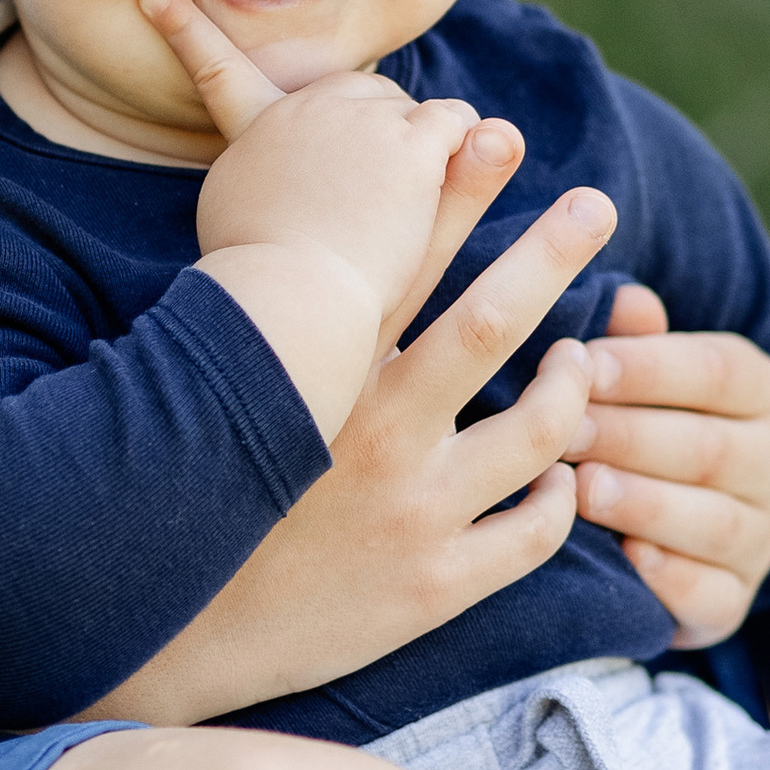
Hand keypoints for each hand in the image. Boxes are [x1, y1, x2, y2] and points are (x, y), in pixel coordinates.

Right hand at [89, 172, 623, 722]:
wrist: (173, 635)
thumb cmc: (201, 497)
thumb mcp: (237, 400)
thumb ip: (292, 334)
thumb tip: (320, 250)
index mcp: (324, 380)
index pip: (408, 261)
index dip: (457, 189)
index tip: (500, 134)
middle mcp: (376, 432)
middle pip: (493, 322)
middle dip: (552, 250)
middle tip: (597, 204)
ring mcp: (413, 511)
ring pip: (541, 432)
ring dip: (570, 389)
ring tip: (578, 365)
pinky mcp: (435, 585)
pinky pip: (536, 532)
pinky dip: (564, 497)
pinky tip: (564, 480)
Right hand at [148, 0, 481, 327]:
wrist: (290, 298)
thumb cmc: (258, 277)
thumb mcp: (232, 219)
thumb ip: (254, 175)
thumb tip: (267, 163)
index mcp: (259, 129)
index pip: (218, 69)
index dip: (184, 31)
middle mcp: (307, 108)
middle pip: (363, 92)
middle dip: (378, 134)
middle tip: (371, 201)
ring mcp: (362, 119)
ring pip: (415, 112)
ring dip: (420, 155)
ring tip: (394, 218)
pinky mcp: (410, 143)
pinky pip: (454, 122)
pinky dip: (462, 147)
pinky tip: (440, 186)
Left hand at [567, 283, 769, 647]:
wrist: (652, 532)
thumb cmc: (631, 426)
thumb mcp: (632, 376)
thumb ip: (631, 340)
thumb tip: (625, 298)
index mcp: (759, 392)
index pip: (718, 370)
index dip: (649, 367)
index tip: (582, 363)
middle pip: (711, 447)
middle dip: (631, 437)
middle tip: (562, 432)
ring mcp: (761, 537)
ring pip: (715, 521)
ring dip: (645, 503)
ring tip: (581, 490)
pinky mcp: (735, 601)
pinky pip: (712, 593)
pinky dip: (669, 577)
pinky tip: (623, 556)